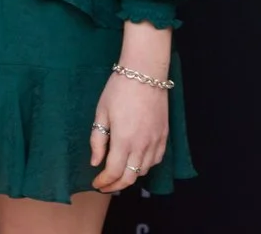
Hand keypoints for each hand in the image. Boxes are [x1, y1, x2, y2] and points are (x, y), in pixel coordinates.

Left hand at [90, 71, 168, 192]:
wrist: (145, 75)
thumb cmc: (119, 90)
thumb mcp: (101, 113)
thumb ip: (98, 140)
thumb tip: (96, 162)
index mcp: (124, 140)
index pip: (114, 172)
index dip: (104, 181)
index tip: (96, 184)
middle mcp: (142, 146)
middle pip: (131, 177)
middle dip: (116, 185)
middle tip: (105, 185)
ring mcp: (156, 142)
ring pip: (144, 170)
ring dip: (131, 176)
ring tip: (118, 173)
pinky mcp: (165, 137)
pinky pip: (156, 160)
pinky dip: (145, 166)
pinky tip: (136, 162)